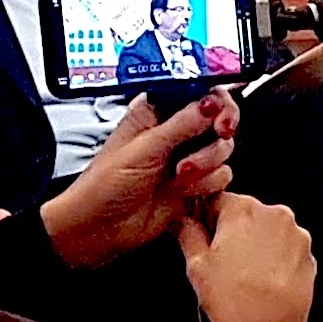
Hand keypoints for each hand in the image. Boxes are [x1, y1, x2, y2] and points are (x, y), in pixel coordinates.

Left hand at [39, 89, 238, 268]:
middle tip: (219, 133)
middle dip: (220, 128)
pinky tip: (183, 190)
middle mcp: (176, 132)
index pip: (197, 91)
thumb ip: (182, 124)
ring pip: (223, 147)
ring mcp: (188, 157)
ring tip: (180, 174)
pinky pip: (222, 175)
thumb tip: (211, 102)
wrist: (99, 230)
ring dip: (207, 161)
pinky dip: (207, 183)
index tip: (219, 110)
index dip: (215, 98)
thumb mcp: (143, 148)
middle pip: (219, 116)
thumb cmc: (104, 186)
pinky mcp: (196, 183)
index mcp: (157, 113)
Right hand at [177, 193, 314, 321]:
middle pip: (248, 214)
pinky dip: (276, 260)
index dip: (208, 218)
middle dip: (235, 232)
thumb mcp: (196, 265)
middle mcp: (276, 215)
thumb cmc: (230, 302)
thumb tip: (183, 222)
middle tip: (222, 261)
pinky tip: (263, 282)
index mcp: (244, 210)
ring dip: (258, 246)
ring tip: (243, 276)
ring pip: (270, 232)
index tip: (204, 233)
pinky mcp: (310, 256)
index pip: (220, 200)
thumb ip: (188, 234)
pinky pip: (288, 250)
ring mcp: (297, 236)